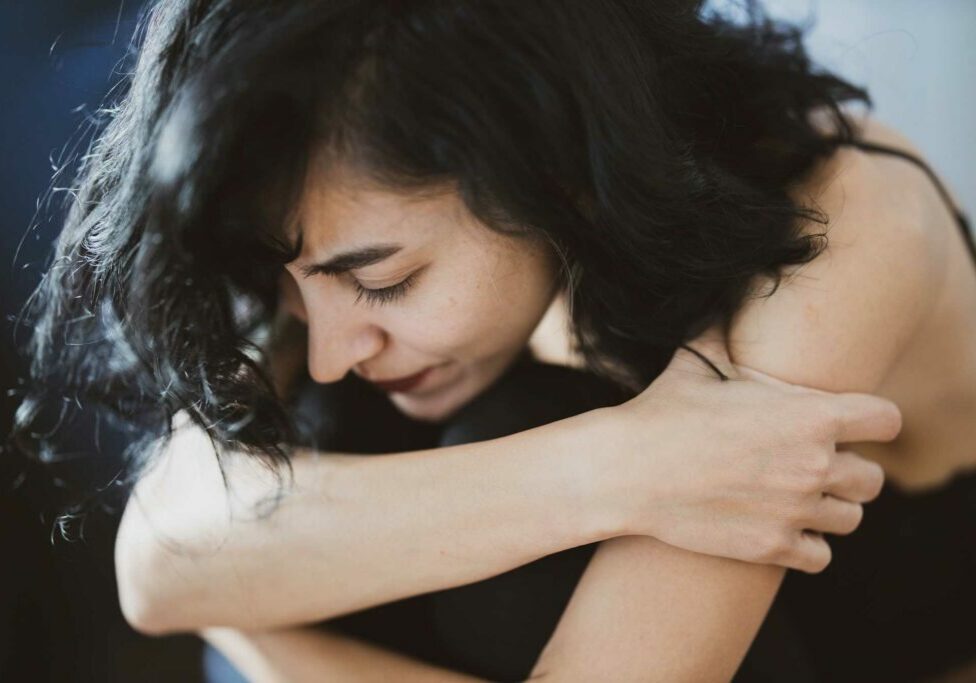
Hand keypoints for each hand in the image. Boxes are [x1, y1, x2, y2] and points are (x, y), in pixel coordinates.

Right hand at [600, 326, 900, 573]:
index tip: (849, 424)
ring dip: (828, 508)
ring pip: (849, 518)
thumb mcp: (696, 362)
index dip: (870, 420)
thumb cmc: (661, 412)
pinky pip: (821, 556)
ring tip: (797, 497)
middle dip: (849, 470)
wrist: (626, 471)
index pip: (886, 420)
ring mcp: (796, 511)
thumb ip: (722, 331)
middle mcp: (814, 465)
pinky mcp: (772, 547)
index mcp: (809, 416)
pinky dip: (806, 545)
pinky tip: (781, 527)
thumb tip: (723, 294)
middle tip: (813, 464)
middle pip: (873, 479)